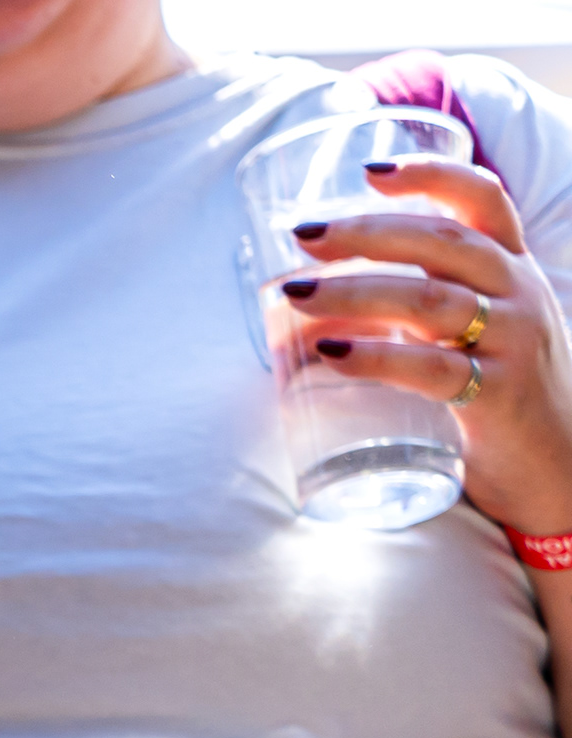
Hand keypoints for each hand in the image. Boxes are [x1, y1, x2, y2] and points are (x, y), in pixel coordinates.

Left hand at [288, 156, 571, 532]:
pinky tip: (331, 352)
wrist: (561, 466)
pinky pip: (433, 369)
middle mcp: (519, 294)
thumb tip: (314, 297)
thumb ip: (420, 304)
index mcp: (513, 268)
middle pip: (443, 243)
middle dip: (367, 232)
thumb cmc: (499, 393)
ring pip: (430, 300)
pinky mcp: (498, 395)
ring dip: (354, 291)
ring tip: (293, 293)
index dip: (431, 176)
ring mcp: (513, 342)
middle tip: (304, 235)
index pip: (484, 199)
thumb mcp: (473, 330)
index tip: (369, 170)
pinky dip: (377, 357)